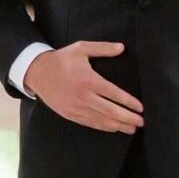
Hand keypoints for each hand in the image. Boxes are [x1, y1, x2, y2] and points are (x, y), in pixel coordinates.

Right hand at [23, 41, 143, 133]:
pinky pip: (90, 123)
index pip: (114, 94)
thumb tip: (122, 47)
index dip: (129, 102)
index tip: (141, 108)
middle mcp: (84, 96)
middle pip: (110, 111)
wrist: (37, 73)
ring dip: (118, 125)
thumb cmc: (61, 59)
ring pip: (101, 120)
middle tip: (141, 122)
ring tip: (132, 129)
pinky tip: (113, 128)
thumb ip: (102, 48)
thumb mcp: (81, 48)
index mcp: (88, 80)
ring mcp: (76, 108)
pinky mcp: (70, 114)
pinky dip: (103, 127)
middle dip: (128, 118)